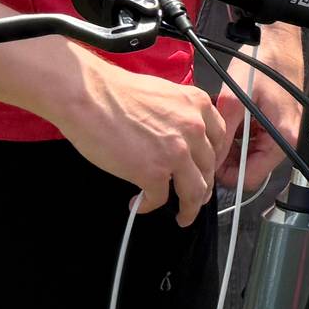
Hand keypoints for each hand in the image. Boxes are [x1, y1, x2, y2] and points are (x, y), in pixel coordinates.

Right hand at [44, 55, 231, 225]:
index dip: (213, 159)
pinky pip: (160, 199)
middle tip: (196, 198)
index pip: (219, 139)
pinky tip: (139, 204)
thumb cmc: (116, 92)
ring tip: (182, 216)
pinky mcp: (154, 173)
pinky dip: (150, 205)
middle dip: (204, 187)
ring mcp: (177, 153)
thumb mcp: (164, 93)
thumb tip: (179, 136)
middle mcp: (194, 129)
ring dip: (190, 208)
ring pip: (195, 191)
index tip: (206, 170)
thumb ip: (179, 113)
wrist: (89, 96)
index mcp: (197, 106)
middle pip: (209, 167)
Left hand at [214, 43, 302, 195]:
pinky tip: (229, 120)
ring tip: (218, 127)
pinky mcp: (274, 124)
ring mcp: (280, 133)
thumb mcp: (235, 99)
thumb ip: (224, 133)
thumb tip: (211, 160)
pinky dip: (238, 135)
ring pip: (249, 156)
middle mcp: (285, 140)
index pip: (250, 178)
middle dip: (227, 159)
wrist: (275, 42)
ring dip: (231, 146)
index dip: (225, 174)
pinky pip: (253, 141)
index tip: (208, 163)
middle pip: (250, 168)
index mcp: (282, 139)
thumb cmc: (262, 64)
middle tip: (208, 144)